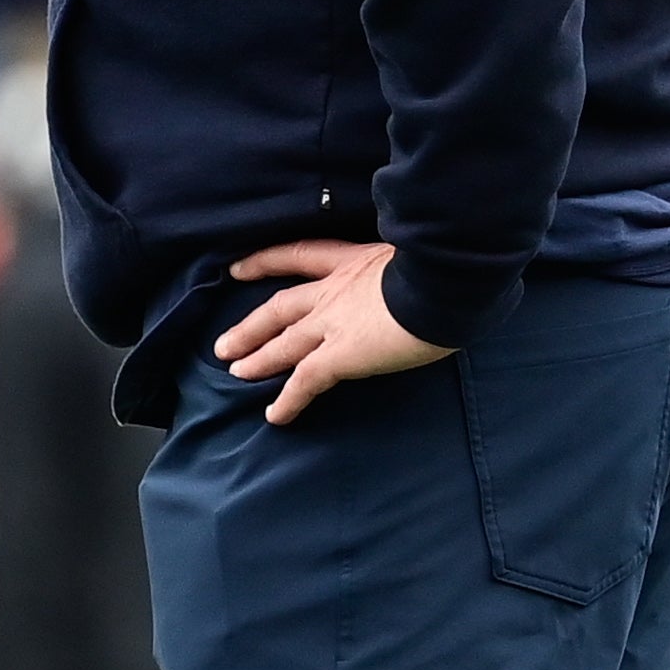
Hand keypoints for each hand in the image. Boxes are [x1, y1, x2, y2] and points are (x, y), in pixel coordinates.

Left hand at [215, 240, 452, 425]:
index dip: (266, 262)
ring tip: (235, 371)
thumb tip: (413, 276)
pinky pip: (305, 381)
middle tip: (224, 343)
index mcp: (352, 262)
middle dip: (251, 326)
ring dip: (258, 358)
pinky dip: (288, 400)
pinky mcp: (340, 355)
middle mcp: (334, 290)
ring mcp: (333, 323)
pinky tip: (274, 416)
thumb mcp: (414, 253)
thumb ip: (401, 266)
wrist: (444, 281)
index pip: (300, 256)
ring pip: (284, 342)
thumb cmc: (442, 266)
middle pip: (280, 307)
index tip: (238, 268)